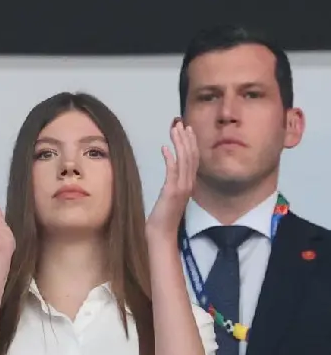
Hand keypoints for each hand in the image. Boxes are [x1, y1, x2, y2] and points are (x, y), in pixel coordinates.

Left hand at [147, 120, 198, 236]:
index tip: (187, 129)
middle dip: (186, 138)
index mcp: (189, 183)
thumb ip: (174, 180)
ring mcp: (182, 187)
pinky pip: (172, 172)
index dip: (191, 142)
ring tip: (174, 130)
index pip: (193, 158)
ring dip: (179, 143)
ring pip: (184, 160)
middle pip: (191, 156)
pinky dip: (170, 158)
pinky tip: (165, 148)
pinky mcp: (172, 191)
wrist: (162, 232)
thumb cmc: (164, 214)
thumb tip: (172, 165)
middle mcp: (189, 183)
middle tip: (181, 123)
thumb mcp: (171, 194)